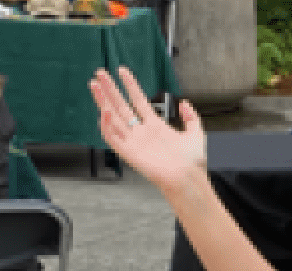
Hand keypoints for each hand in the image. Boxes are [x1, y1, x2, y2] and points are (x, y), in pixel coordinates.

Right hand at [89, 66, 204, 193]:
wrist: (188, 178)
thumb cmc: (192, 163)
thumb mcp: (196, 133)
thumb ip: (191, 117)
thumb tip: (185, 103)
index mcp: (156, 126)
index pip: (138, 100)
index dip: (130, 85)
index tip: (122, 71)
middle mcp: (142, 132)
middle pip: (121, 106)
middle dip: (110, 90)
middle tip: (100, 74)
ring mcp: (134, 142)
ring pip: (112, 118)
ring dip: (102, 101)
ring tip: (95, 85)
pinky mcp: (128, 153)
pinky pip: (113, 138)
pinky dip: (107, 125)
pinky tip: (105, 111)